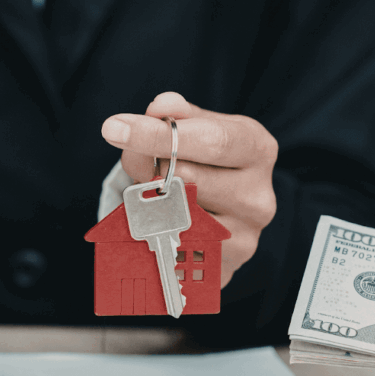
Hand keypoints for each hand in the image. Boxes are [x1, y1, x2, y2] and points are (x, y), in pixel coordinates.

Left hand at [101, 92, 277, 287]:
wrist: (229, 212)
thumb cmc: (210, 162)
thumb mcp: (201, 128)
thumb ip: (180, 115)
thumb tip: (160, 108)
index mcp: (258, 149)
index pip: (211, 141)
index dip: (159, 134)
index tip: (116, 128)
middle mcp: (258, 195)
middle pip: (186, 178)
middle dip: (148, 167)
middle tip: (135, 160)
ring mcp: (245, 236)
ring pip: (174, 214)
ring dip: (150, 200)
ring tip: (157, 192)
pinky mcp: (224, 266)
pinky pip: (172, 245)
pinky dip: (156, 230)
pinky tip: (162, 220)